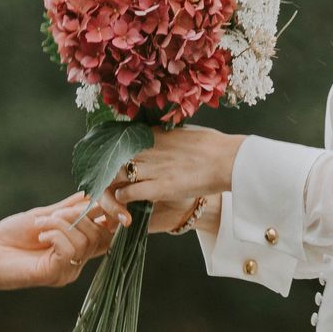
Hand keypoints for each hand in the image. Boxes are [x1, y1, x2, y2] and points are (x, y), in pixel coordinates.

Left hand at [0, 193, 111, 295]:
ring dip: (62, 223)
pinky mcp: (54, 275)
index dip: (111, 214)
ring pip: (86, 241)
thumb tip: (92, 193)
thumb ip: (69, 208)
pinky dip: (56, 234)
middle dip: (80, 215)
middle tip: (56, 212)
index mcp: (77, 247)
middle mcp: (77, 262)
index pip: (108, 233)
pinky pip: (70, 250)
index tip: (103, 197)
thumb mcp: (45, 215)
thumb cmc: (11, 235)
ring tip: (41, 223)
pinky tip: (40, 234)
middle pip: (101, 235)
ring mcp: (67, 270)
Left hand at [98, 126, 242, 227]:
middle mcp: (148, 150)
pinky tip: (122, 199)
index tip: (108, 160)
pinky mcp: (160, 187)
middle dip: (106, 169)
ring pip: (117, 175)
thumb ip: (163, 134)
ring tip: (112, 191)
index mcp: (152, 134)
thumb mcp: (181, 131)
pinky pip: (129, 192)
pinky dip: (122, 197)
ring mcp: (153, 168)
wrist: (227, 158)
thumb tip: (155, 134)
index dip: (110, 153)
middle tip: (105, 179)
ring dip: (111, 185)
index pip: (118, 142)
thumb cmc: (211, 144)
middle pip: (112, 158)